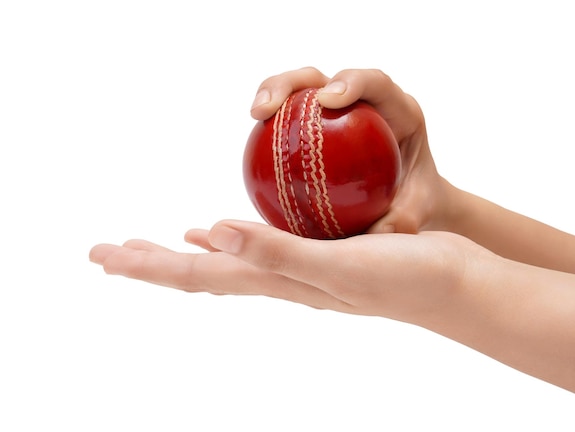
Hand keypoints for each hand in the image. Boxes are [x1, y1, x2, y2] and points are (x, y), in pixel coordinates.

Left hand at [89, 220, 480, 324]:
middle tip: (108, 254)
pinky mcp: (320, 252)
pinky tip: (226, 230)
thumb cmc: (405, 278)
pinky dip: (232, 237)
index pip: (197, 276)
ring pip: (227, 259)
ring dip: (187, 253)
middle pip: (201, 271)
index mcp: (277, 281)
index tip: (103, 257)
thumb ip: (275, 253)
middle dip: (152, 261)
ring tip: (160, 243)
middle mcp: (280, 278)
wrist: (451, 283)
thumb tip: (211, 234)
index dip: (147, 266)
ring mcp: (299, 267)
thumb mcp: (337, 266)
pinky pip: (260, 244)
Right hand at [249, 67, 448, 233]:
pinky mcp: (314, 126)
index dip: (351, 81)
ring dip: (270, 95)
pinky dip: (268, 133)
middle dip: (291, 82)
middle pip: (322, 78)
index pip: (374, 83)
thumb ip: (402, 219)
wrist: (408, 201)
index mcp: (398, 110)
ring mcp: (335, 113)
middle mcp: (363, 103)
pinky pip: (287, 125)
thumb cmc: (415, 202)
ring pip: (297, 92)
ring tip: (255, 115)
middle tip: (269, 107)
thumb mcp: (416, 213)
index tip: (328, 100)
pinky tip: (251, 156)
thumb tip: (379, 234)